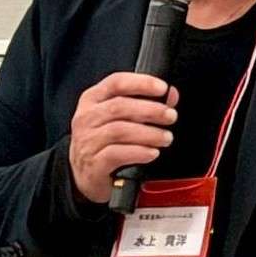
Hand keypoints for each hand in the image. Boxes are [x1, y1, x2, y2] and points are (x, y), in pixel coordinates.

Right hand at [69, 73, 179, 203]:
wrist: (84, 174)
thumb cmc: (105, 141)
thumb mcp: (120, 118)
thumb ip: (146, 103)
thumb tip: (171, 95)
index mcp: (93, 99)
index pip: (116, 82)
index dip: (141, 83)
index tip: (163, 88)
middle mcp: (87, 117)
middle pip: (119, 106)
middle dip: (150, 110)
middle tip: (170, 116)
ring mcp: (88, 141)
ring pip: (119, 130)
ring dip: (148, 133)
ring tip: (166, 137)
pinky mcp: (93, 163)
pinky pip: (117, 154)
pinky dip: (139, 152)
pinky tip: (152, 153)